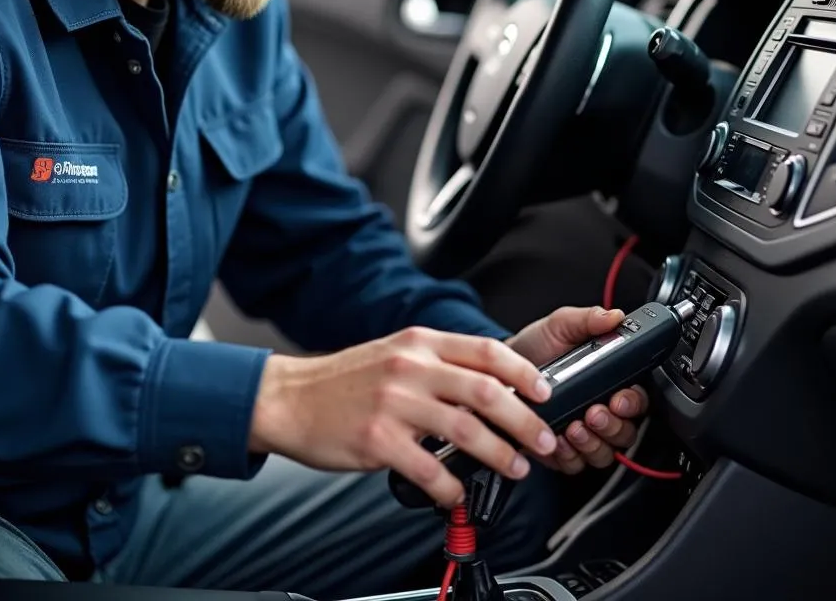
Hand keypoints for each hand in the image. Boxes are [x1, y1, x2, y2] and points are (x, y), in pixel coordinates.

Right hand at [248, 326, 559, 506]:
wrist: (291, 398)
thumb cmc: (346, 380)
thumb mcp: (396, 353)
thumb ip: (439, 364)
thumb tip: (491, 384)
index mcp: (419, 343)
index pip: (486, 350)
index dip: (523, 371)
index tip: (545, 392)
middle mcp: (410, 367)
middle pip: (486, 390)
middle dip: (525, 419)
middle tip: (544, 440)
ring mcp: (394, 403)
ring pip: (465, 430)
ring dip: (500, 454)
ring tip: (516, 468)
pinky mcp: (377, 440)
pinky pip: (429, 469)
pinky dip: (451, 486)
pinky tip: (457, 492)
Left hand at [506, 306, 649, 473]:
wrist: (500, 370)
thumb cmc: (535, 347)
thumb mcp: (561, 325)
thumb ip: (588, 320)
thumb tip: (614, 316)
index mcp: (608, 380)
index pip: (636, 399)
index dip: (632, 402)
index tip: (619, 398)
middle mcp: (601, 409)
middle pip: (625, 432)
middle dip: (612, 426)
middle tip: (594, 413)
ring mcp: (583, 434)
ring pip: (604, 453)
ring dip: (592, 443)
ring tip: (575, 426)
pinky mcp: (562, 452)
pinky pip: (576, 464)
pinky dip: (570, 456)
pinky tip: (558, 440)